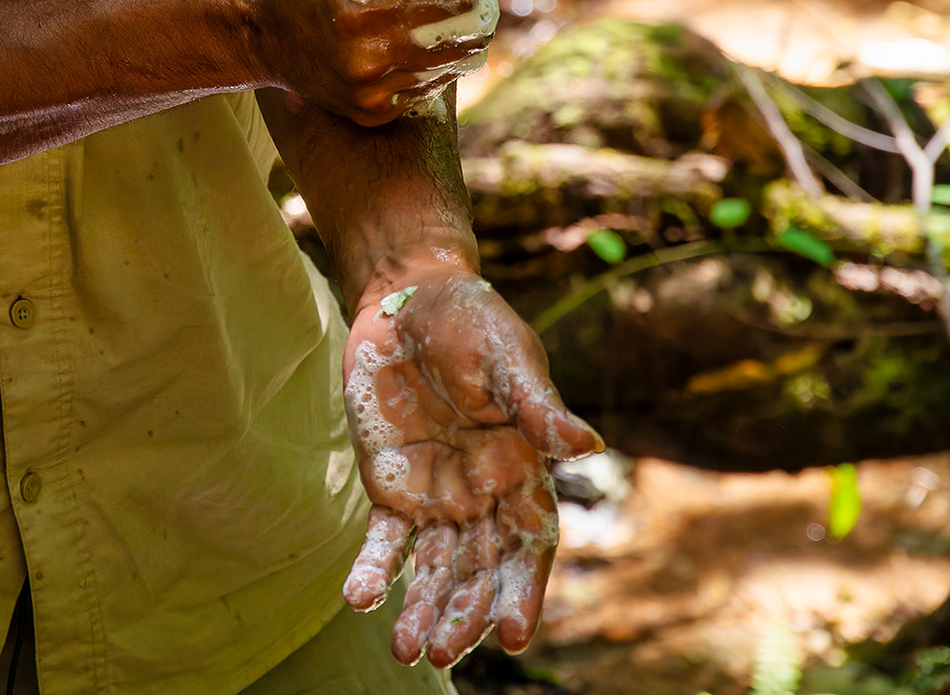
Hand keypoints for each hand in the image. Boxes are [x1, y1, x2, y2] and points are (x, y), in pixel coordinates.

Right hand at [238, 0, 511, 126]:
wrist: (249, 24)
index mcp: (358, 6)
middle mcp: (364, 56)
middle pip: (464, 28)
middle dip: (473, 1)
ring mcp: (367, 90)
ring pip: (453, 63)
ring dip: (459, 34)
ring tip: (441, 11)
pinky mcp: (369, 113)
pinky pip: (427, 88)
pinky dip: (432, 65)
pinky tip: (414, 43)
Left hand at [341, 271, 601, 667]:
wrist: (407, 297)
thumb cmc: (471, 321)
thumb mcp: (507, 357)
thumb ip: (537, 407)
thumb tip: (588, 445)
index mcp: (522, 469)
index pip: (529, 544)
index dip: (523, 590)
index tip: (514, 636)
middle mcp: (482, 493)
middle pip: (480, 569)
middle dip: (466, 614)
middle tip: (442, 653)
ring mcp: (436, 494)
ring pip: (434, 567)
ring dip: (423, 609)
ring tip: (406, 652)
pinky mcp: (391, 485)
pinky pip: (385, 539)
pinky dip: (375, 570)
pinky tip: (361, 599)